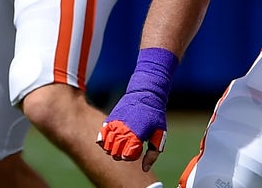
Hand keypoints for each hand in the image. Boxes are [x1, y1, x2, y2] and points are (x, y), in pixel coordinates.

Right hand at [97, 47, 176, 171]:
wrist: (146, 93)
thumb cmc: (155, 115)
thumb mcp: (160, 134)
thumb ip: (153, 153)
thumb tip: (145, 169)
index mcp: (136, 135)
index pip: (126, 156)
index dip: (131, 156)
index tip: (138, 149)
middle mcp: (123, 131)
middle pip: (114, 153)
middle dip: (120, 154)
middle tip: (129, 147)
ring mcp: (115, 124)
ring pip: (106, 146)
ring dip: (112, 149)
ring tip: (121, 143)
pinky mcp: (110, 119)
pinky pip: (101, 135)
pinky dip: (104, 141)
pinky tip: (112, 139)